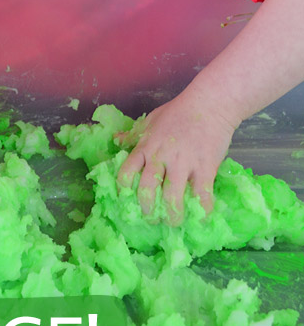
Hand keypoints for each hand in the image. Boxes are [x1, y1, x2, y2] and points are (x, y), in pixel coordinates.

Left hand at [116, 86, 237, 224]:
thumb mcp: (151, 120)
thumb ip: (134, 134)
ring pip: (172, 199)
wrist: (210, 104)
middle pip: (147, 191)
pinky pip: (201, 196)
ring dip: (171, 216)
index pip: (126, 173)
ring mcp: (183, 164)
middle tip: (151, 218)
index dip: (123, 191)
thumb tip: (116, 140)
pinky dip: (201, 211)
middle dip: (147, 211)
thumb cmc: (178, 111)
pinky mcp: (205, 168)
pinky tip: (201, 217)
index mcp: (145, 147)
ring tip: (173, 222)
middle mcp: (160, 158)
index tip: (126, 201)